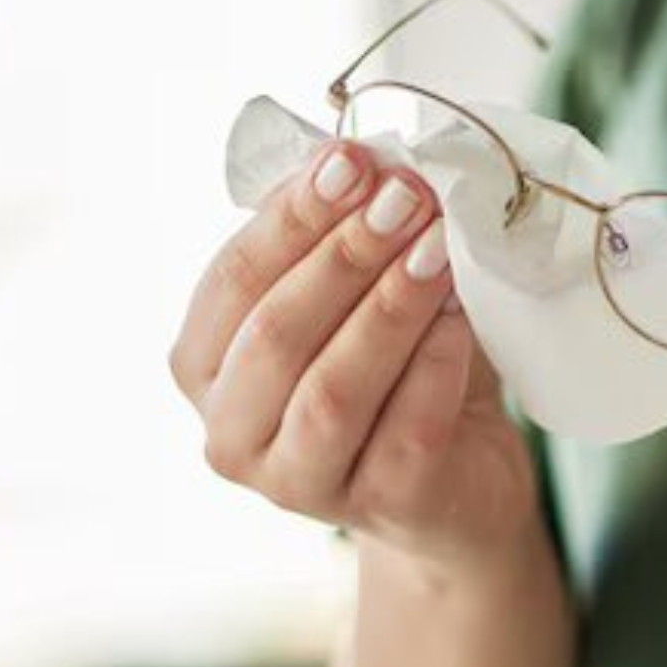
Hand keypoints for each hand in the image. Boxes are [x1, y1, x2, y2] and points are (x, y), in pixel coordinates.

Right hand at [169, 142, 539, 575]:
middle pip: (277, 333)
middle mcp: (232, 434)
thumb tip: (362, 158)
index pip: (233, 280)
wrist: (461, 474)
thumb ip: (339, 232)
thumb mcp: (352, 293)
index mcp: (204, 365)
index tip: (352, 160)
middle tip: (407, 197)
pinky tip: (462, 317)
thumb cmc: (395, 367)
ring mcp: (299, 484)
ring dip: (390, 307)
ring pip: (333, 388)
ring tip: (438, 246)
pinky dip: (436, 364)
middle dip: (345, 255)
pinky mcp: (380, 509)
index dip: (292, 216)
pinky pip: (406, 430)